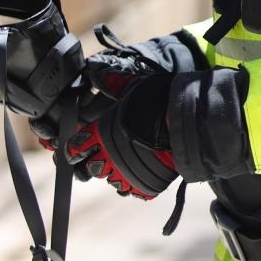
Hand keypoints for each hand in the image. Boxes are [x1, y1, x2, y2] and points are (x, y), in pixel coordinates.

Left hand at [34, 46, 178, 198]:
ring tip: (126, 162)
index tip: (78, 147)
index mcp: (99, 133)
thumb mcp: (133, 86)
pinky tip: (140, 173)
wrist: (186, 125)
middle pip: (87, 169)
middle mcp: (107, 157)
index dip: (74, 147)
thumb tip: (96, 69)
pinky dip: (134, 184)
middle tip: (101, 157)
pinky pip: (131, 191)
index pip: (74, 147)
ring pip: (109, 181)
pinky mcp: (143, 186)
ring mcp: (125, 174)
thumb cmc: (158, 102)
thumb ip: (114, 82)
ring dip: (114, 173)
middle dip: (92, 163)